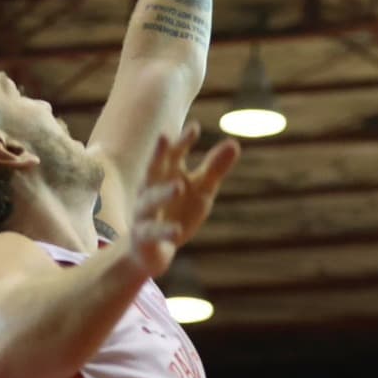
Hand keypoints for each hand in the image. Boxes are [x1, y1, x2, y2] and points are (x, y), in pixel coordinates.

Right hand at [123, 123, 239, 278]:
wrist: (149, 250)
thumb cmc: (177, 211)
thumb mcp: (201, 189)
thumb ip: (214, 168)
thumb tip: (234, 143)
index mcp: (165, 174)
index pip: (173, 152)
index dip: (183, 140)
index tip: (195, 127)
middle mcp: (150, 189)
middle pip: (153, 168)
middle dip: (158, 153)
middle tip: (164, 136)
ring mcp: (144, 212)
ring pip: (150, 199)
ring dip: (163, 193)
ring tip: (179, 186)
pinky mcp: (143, 235)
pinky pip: (152, 232)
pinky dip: (164, 230)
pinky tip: (177, 230)